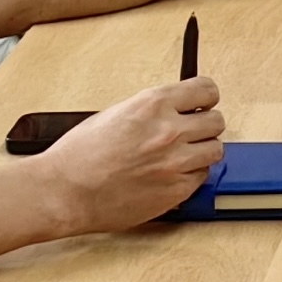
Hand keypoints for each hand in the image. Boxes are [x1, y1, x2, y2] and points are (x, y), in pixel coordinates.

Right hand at [42, 76, 225, 229]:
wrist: (65, 191)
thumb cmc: (79, 155)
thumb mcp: (114, 113)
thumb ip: (150, 110)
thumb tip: (173, 110)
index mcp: (153, 104)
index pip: (206, 89)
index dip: (205, 97)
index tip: (203, 103)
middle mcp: (169, 130)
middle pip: (217, 121)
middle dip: (205, 126)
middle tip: (191, 133)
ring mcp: (175, 162)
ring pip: (215, 150)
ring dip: (202, 152)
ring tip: (182, 156)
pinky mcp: (176, 191)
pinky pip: (202, 178)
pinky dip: (191, 176)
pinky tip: (171, 175)